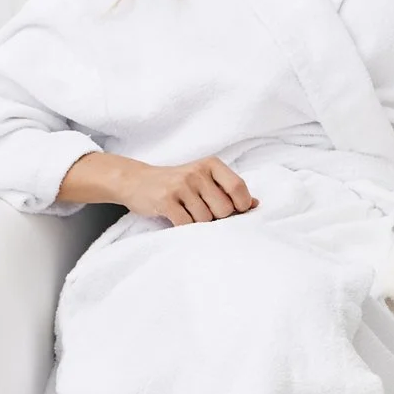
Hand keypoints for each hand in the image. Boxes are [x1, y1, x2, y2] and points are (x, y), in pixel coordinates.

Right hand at [118, 155, 257, 225]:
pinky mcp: (166, 200)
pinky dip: (186, 228)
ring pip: (206, 219)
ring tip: (188, 213)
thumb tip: (256, 204)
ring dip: (199, 223)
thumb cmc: (178, 183)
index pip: (238, 187)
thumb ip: (229, 190)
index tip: (235, 211)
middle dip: (218, 218)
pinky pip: (186, 224)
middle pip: (224, 208)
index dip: (241, 205)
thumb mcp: (204, 179)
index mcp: (211, 164)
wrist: (136, 181)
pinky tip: (179, 219)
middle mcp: (197, 172)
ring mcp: (181, 185)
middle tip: (205, 212)